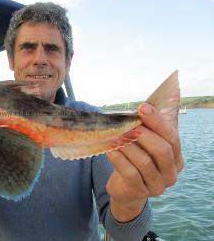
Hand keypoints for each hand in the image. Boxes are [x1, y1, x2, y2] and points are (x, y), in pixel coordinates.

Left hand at [106, 103, 183, 221]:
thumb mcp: (148, 142)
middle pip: (161, 150)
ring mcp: (157, 185)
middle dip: (142, 134)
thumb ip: (154, 123)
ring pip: (144, 161)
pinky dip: (119, 159)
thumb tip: (165, 93)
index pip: (172, 137)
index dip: (157, 121)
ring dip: (127, 145)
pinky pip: (130, 173)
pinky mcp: (139, 192)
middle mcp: (171, 173)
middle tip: (125, 124)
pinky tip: (109, 149)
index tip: (142, 108)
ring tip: (114, 134)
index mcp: (177, 158)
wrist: (126, 187)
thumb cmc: (138, 158)